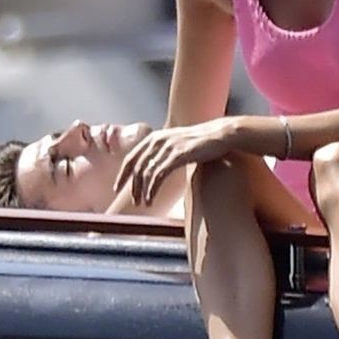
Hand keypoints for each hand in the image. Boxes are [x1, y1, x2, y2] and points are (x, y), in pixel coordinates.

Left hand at [113, 120, 237, 205]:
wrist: (221, 135)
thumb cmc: (202, 142)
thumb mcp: (178, 144)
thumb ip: (165, 152)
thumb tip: (157, 167)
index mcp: (154, 138)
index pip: (131, 158)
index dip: (123, 174)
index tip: (117, 187)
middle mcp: (157, 140)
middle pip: (136, 167)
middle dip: (133, 186)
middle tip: (134, 201)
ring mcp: (167, 147)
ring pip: (146, 173)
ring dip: (143, 190)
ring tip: (144, 203)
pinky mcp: (177, 155)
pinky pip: (158, 175)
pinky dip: (152, 189)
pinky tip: (151, 198)